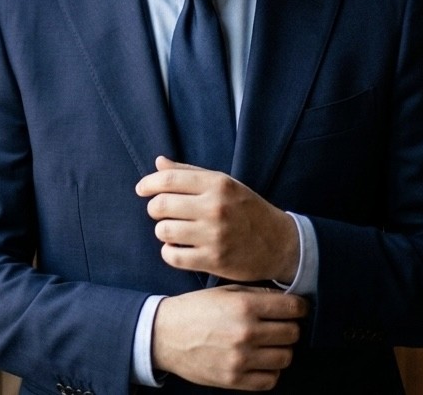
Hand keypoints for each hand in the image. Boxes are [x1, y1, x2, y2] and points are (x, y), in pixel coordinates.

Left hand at [135, 155, 298, 283]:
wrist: (281, 243)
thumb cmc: (248, 210)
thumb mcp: (225, 184)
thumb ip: (190, 173)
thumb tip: (158, 162)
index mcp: (218, 184)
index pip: (168, 179)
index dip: (148, 183)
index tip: (142, 189)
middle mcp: (215, 207)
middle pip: (160, 205)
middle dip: (154, 208)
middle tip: (160, 212)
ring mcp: (214, 235)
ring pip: (163, 231)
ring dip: (162, 231)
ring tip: (173, 231)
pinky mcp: (213, 260)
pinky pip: (172, 255)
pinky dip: (169, 252)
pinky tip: (178, 247)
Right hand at [152, 284, 306, 390]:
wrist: (164, 335)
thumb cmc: (194, 310)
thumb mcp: (224, 291)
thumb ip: (256, 294)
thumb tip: (286, 300)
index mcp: (244, 306)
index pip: (293, 308)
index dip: (299, 307)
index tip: (295, 309)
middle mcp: (246, 332)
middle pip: (293, 333)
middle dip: (290, 327)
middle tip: (279, 325)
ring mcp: (241, 358)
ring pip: (286, 357)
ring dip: (281, 350)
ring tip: (268, 344)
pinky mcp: (235, 379)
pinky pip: (271, 380)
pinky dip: (270, 371)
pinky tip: (260, 360)